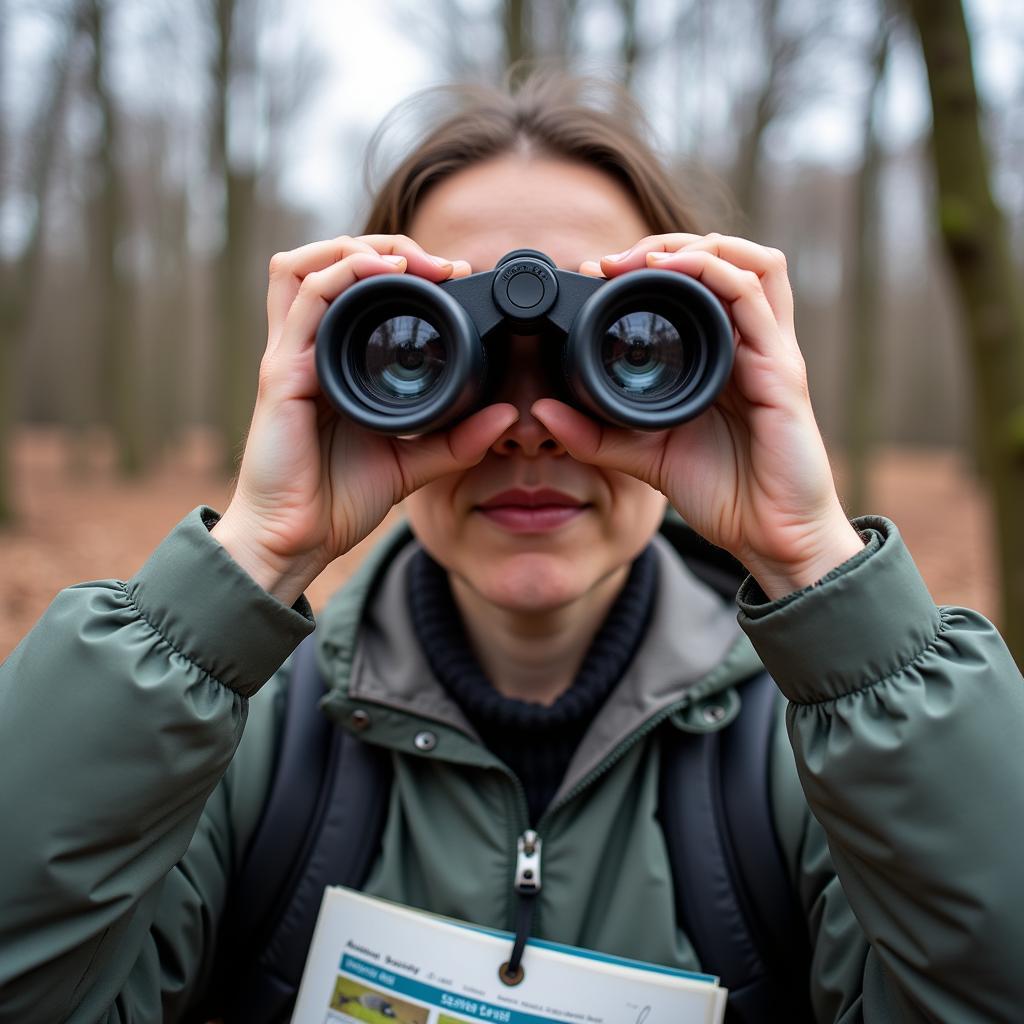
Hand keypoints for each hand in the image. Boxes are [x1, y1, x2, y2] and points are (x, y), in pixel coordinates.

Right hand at [212, 235, 516, 605]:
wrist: (295, 540)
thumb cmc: (338, 499)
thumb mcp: (412, 464)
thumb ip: (456, 441)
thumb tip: (508, 415)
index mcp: (333, 365)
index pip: (353, 290)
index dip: (402, 269)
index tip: (455, 278)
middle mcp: (308, 351)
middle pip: (326, 262)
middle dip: (384, 247)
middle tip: (439, 266)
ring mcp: (290, 356)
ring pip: (305, 265)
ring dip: (360, 248)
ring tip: (409, 262)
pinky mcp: (282, 371)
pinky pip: (306, 300)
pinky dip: (344, 273)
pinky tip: (384, 273)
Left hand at [534, 233, 863, 599]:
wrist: (769, 537)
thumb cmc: (722, 493)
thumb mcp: (644, 457)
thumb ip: (596, 435)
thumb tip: (544, 411)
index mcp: (723, 359)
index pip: (700, 285)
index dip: (652, 265)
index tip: (598, 273)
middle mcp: (750, 345)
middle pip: (727, 258)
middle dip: (670, 245)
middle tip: (616, 261)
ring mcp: (771, 352)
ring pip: (751, 261)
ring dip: (697, 245)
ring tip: (647, 259)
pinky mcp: (783, 370)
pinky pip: (756, 299)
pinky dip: (715, 272)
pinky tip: (676, 274)